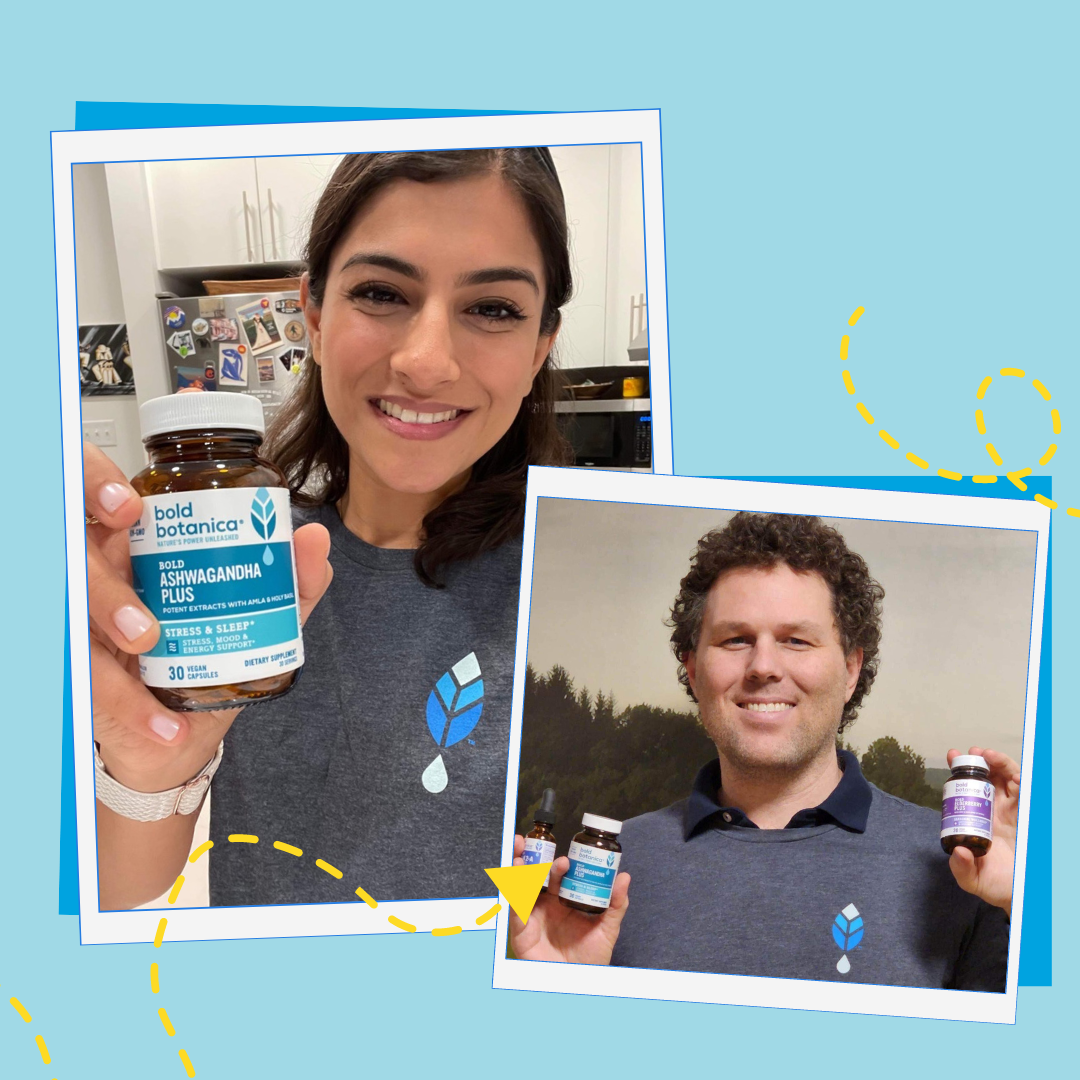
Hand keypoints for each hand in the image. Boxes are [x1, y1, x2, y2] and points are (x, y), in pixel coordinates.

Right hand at [84, 440, 333, 791]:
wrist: (177, 739)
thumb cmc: (212, 664)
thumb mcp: (263, 624)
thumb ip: (293, 584)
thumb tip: (315, 538)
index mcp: (137, 548)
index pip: (102, 496)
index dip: (98, 485)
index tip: (129, 506)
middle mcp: (100, 576)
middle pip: (74, 546)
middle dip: (99, 568)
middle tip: (139, 603)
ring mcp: (79, 621)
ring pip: (72, 601)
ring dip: (109, 616)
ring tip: (147, 642)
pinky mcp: (74, 669)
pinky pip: (85, 676)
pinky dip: (126, 703)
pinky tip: (164, 727)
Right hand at [508, 834, 629, 964]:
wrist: (578, 984)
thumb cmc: (590, 959)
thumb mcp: (607, 929)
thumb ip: (615, 904)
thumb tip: (624, 877)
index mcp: (562, 900)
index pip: (555, 874)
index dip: (555, 860)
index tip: (562, 849)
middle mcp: (545, 905)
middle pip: (533, 875)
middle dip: (529, 856)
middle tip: (530, 841)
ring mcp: (532, 916)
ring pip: (519, 887)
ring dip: (517, 868)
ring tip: (519, 853)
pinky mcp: (521, 930)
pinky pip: (514, 910)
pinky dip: (513, 895)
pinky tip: (517, 882)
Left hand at [945, 746, 1019, 917]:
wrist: (1020, 893)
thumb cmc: (996, 884)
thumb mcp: (972, 879)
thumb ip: (961, 868)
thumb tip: (958, 851)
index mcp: (979, 819)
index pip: (967, 790)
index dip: (959, 773)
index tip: (951, 757)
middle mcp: (995, 811)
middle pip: (987, 778)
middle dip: (977, 761)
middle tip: (969, 753)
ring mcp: (1012, 811)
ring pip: (1006, 779)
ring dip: (997, 763)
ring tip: (986, 755)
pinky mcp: (1028, 814)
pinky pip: (1025, 791)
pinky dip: (1018, 777)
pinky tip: (1010, 772)